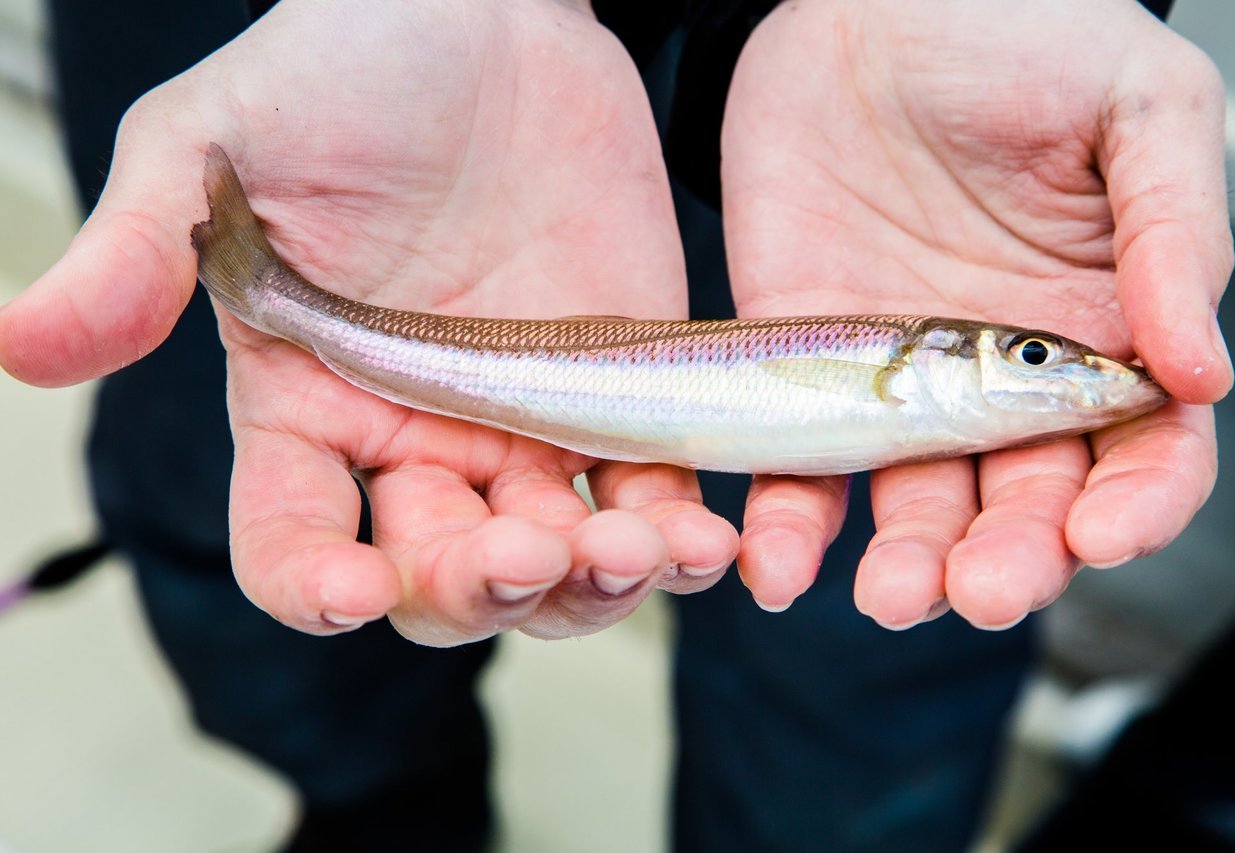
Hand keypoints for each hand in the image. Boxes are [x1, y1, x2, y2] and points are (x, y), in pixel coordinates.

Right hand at [0, 0, 736, 643]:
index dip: (311, 584)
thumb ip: (140, 254)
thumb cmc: (342, 69)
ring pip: (554, 565)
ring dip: (594, 587)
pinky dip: (678, 534)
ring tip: (637, 554)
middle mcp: (411, 439)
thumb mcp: (213, 146)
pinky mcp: (614, 399)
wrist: (489, 15)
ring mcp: (519, 429)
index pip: (292, 539)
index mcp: (305, 404)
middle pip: (437, 577)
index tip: (349, 592)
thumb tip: (16, 345)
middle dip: (477, 588)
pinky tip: (708, 540)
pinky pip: (647, 496)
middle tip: (524, 553)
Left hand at [720, 0, 1229, 627]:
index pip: (1140, 451)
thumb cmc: (1018, 33)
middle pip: (1023, 500)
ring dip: (907, 564)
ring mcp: (905, 380)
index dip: (1133, 504)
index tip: (1102, 531)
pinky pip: (803, 462)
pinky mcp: (812, 365)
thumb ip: (1171, 234)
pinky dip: (791, 523)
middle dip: (1011, 557)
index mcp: (1100, 326)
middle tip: (983, 590)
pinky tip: (780, 565)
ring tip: (890, 597)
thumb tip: (1200, 368)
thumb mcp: (1135, 108)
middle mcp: (1005, 374)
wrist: (869, 4)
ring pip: (916, 504)